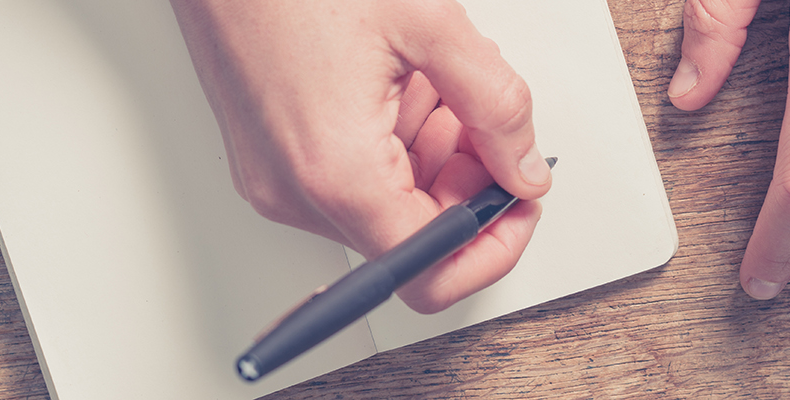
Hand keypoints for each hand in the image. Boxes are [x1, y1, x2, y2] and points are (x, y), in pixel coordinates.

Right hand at [170, 0, 552, 313]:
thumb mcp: (428, 26)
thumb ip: (495, 105)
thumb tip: (524, 167)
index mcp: (337, 172)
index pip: (431, 270)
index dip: (493, 241)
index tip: (519, 201)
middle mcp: (295, 192)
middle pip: (410, 236)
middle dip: (465, 181)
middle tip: (482, 115)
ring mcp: (274, 179)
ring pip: (383, 204)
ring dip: (430, 153)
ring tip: (432, 78)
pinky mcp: (265, 160)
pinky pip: (348, 178)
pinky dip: (391, 140)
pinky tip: (396, 81)